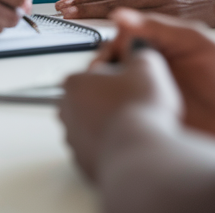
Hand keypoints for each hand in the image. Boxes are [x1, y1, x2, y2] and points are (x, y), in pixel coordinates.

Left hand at [60, 43, 181, 179]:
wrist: (140, 152)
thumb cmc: (139, 108)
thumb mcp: (147, 66)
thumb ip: (139, 53)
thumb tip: (138, 51)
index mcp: (75, 83)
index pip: (95, 72)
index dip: (118, 75)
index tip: (132, 81)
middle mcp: (67, 111)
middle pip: (90, 99)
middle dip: (109, 100)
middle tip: (135, 102)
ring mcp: (74, 139)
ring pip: (92, 125)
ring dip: (110, 124)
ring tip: (136, 125)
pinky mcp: (84, 162)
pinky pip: (98, 149)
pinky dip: (112, 146)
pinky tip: (131, 143)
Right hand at [96, 9, 214, 141]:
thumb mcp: (197, 40)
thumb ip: (160, 27)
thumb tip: (122, 16)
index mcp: (158, 46)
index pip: (119, 44)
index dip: (105, 50)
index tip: (99, 59)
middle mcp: (154, 71)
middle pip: (113, 72)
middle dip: (101, 78)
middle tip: (100, 85)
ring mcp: (157, 96)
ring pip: (119, 98)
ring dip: (110, 101)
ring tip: (110, 105)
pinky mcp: (161, 122)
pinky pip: (134, 122)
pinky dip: (125, 122)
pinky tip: (128, 124)